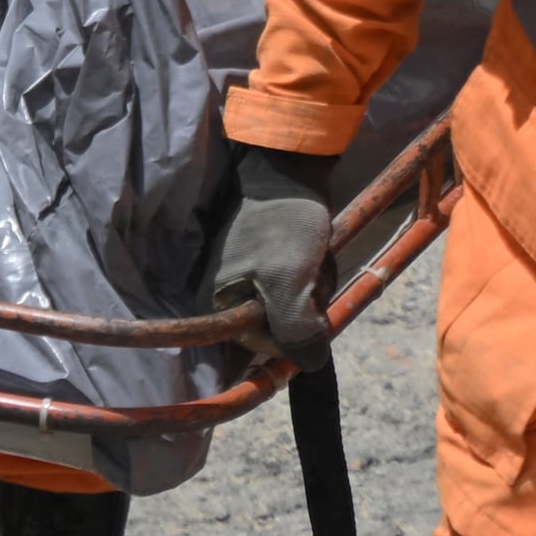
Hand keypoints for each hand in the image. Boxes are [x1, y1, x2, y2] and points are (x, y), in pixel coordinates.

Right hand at [208, 144, 338, 356]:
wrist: (290, 171)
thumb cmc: (283, 224)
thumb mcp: (289, 279)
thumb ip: (295, 328)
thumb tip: (311, 364)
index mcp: (219, 304)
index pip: (262, 346)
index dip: (293, 333)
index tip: (307, 304)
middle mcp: (228, 297)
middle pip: (280, 328)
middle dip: (306, 306)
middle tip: (311, 273)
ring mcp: (250, 280)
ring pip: (293, 307)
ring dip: (313, 288)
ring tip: (315, 258)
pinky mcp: (268, 265)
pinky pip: (296, 286)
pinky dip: (311, 275)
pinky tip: (316, 254)